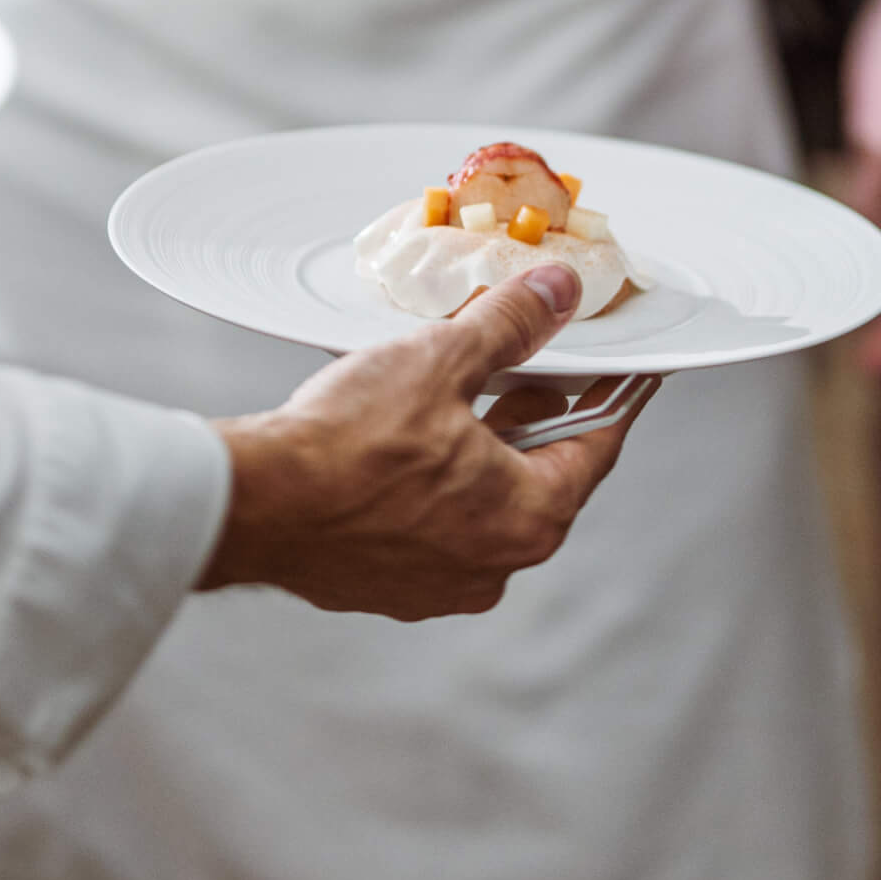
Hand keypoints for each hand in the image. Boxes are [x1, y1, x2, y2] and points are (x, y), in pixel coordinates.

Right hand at [200, 266, 646, 618]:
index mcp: (529, 517)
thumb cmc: (350, 442)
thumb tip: (556, 293)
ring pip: (478, 500)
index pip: (593, 446)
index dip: (607, 396)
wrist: (257, 503)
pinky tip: (397, 435)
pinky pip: (428, 522)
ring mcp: (438, 584)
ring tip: (449, 388)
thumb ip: (510, 326)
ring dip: (473, 446)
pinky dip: (426, 480)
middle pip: (535, 473)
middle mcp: (493, 564)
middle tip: (526, 363)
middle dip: (528, 413)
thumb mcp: (443, 361)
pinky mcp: (386, 585)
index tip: (623, 375)